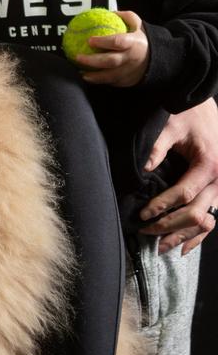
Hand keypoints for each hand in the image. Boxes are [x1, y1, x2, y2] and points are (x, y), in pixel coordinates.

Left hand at [73, 10, 148, 86]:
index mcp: (133, 43)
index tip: (89, 40)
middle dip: (93, 61)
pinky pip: (113, 82)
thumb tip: (109, 11)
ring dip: (94, 76)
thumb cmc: (142, 40)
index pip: (117, 42)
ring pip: (110, 76)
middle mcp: (131, 58)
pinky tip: (90, 78)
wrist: (159, 59)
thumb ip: (125, 16)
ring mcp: (130, 71)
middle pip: (111, 61)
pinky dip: (101, 81)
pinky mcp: (128, 81)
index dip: (103, 42)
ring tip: (81, 73)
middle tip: (78, 57)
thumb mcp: (138, 24)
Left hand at [139, 100, 217, 253]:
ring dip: (184, 236)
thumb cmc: (188, 115)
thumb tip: (144, 170)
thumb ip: (158, 148)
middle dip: (170, 226)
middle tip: (147, 232)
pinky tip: (184, 247)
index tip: (143, 214)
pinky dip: (199, 234)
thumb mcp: (171, 127)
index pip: (183, 194)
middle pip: (196, 213)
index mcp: (208, 165)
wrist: (206, 107)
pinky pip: (212, 218)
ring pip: (207, 221)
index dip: (162, 206)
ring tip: (162, 247)